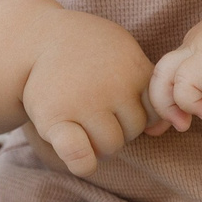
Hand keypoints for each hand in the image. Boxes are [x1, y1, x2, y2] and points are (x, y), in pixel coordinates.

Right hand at [21, 9, 159, 176]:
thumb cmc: (86, 52)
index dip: (136, 112)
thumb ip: (145, 86)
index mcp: (134, 69)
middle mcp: (113, 86)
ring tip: (81, 124)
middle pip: (133, 131)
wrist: (37, 39)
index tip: (118, 102)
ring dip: (98, 144)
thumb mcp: (122, 54)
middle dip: (116, 128)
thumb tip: (164, 129)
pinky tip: (79, 158)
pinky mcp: (55, 118)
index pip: (154, 113)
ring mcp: (84, 102)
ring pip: (110, 146)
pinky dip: (83, 163)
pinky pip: (80, 155)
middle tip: (93, 112)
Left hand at [145, 0, 201, 137]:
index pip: (174, 77)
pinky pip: (180, 84)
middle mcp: (194, 49)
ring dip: (165, 106)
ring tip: (183, 124)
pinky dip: (187, 103)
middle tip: (171, 128)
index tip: (179, 123)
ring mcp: (196, 51)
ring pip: (160, 76)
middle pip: (159, 75)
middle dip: (159, 105)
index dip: (172, 102)